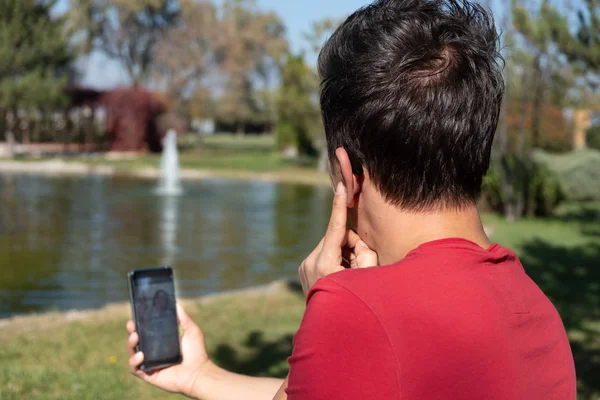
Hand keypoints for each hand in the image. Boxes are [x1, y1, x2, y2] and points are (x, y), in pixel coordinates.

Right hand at [127, 304, 213, 396]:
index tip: (135, 317)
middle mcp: (154, 353)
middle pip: (136, 342)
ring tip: (135, 337)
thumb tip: (175, 303)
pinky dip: (134, 361)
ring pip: (132, 354)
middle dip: (131, 333)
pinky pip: (135, 369)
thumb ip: (183, 318)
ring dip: (130, 345)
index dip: (139, 325)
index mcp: (161, 342)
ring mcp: (150, 364)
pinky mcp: (149, 374)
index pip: (146, 332)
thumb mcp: (191, 331)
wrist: (199, 373)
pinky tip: (141, 355)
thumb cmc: (197, 353)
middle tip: (132, 326)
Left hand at [298, 182, 377, 296]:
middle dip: (351, 246)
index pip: (335, 227)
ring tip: (347, 276)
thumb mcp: (366, 277)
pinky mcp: (304, 269)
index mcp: (324, 262)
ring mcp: (305, 265)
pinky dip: (336, 260)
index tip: (340, 186)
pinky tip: (338, 277)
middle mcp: (310, 261)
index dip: (339, 205)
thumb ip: (365, 254)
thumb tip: (356, 244)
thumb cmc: (352, 303)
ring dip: (344, 254)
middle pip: (337, 237)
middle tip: (358, 266)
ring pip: (332, 245)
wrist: (329, 330)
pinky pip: (325, 254)